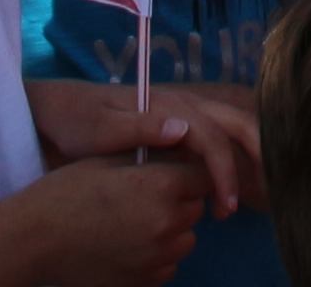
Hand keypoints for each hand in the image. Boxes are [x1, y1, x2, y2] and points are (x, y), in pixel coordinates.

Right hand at [9, 150, 210, 286]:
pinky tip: (127, 245)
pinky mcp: (145, 282)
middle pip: (195, 208)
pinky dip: (156, 257)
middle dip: (179, 200)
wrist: (33, 240)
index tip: (172, 172)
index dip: (189, 171)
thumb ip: (153, 154)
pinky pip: (167, 266)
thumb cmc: (67, 191)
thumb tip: (184, 142)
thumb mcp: (110, 159)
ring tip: (135, 222)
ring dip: (171, 231)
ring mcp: (157, 258)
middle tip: (144, 196)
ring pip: (185, 240)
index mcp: (162, 186)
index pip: (203, 175)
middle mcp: (167, 224)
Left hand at [39, 77, 261, 214]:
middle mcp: (182, 107)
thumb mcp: (100, 128)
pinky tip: (220, 192)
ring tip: (234, 203)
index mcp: (168, 104)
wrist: (55, 114)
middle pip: (234, 122)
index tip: (224, 207)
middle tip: (255, 197)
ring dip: (243, 160)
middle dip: (254, 155)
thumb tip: (183, 130)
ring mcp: (179, 117)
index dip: (224, 171)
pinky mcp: (173, 131)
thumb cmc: (76, 122)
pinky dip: (225, 163)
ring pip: (227, 131)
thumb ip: (140, 127)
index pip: (211, 137)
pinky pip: (211, 142)